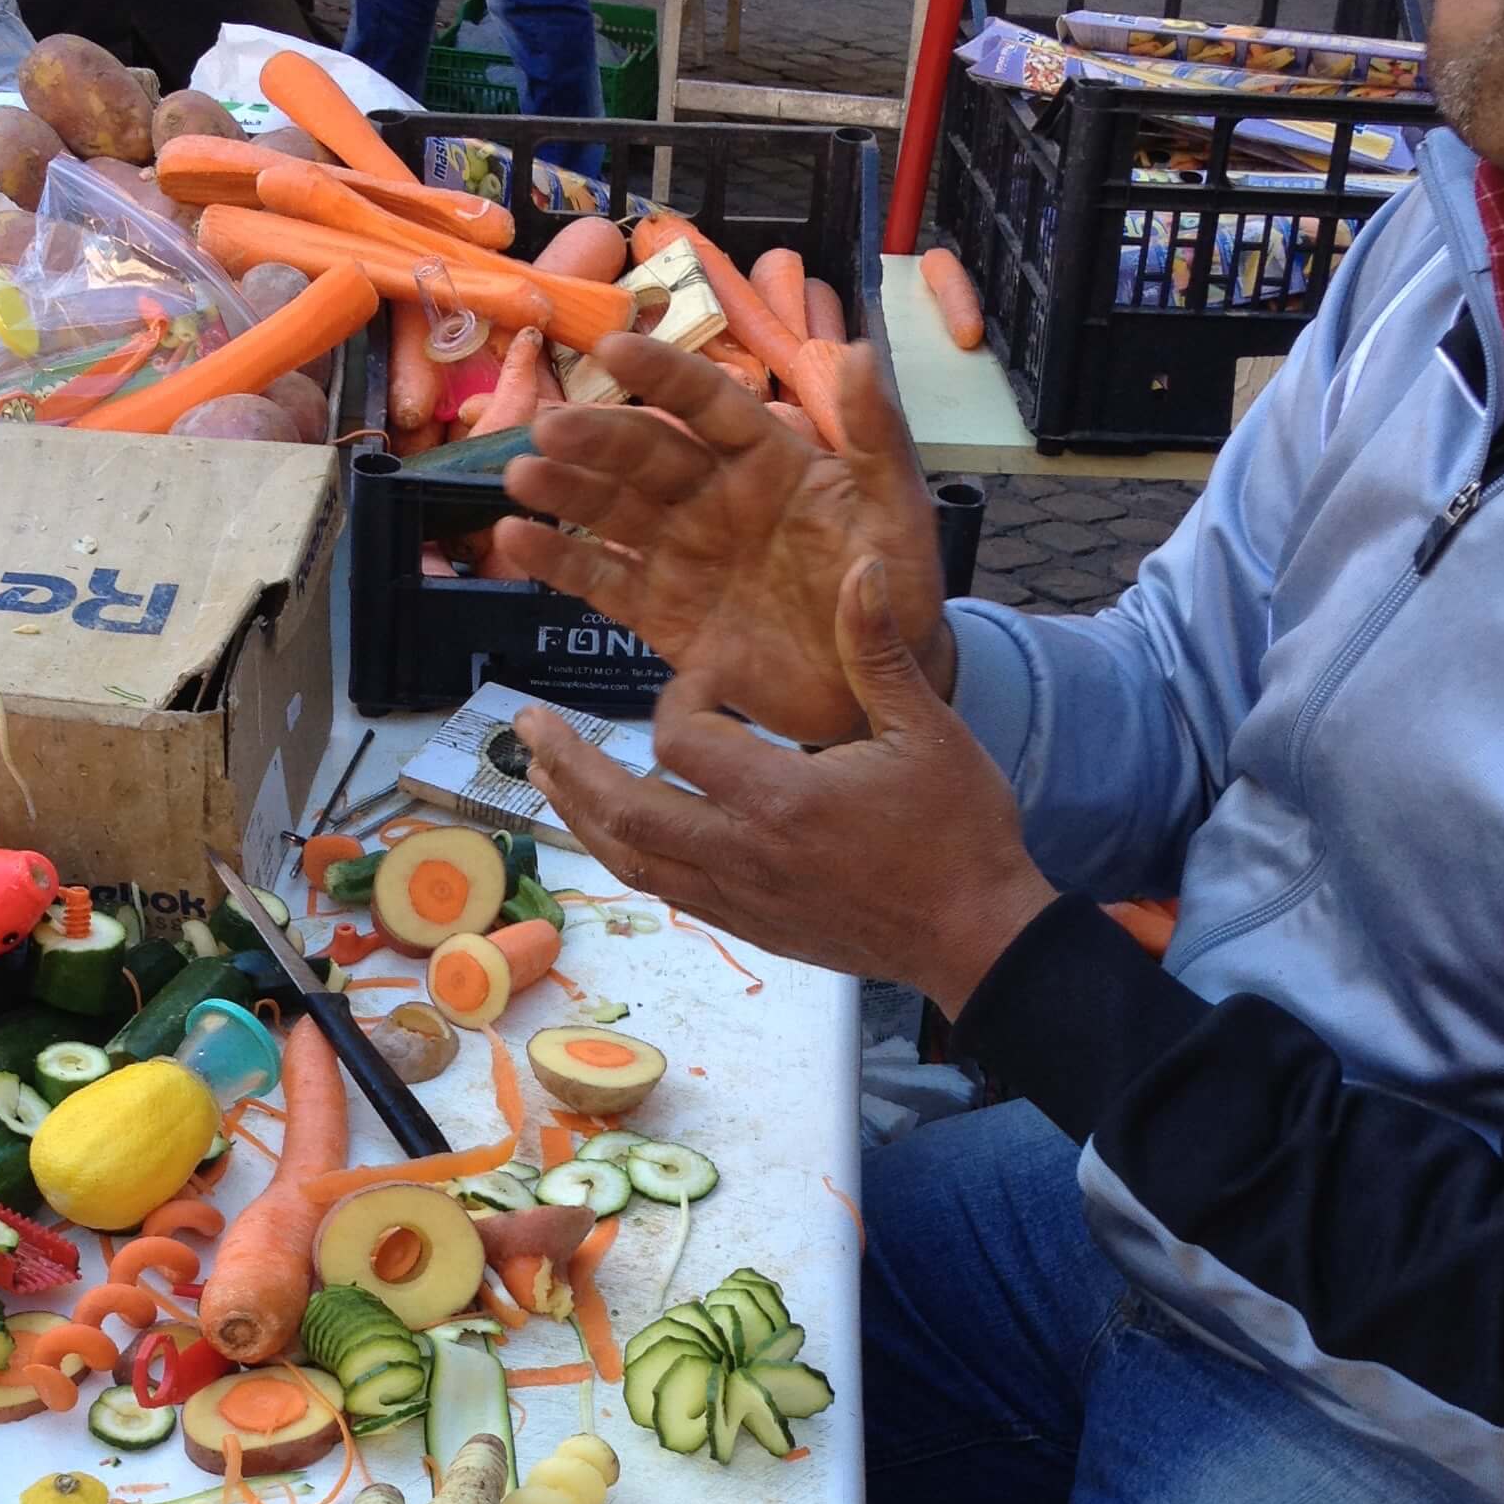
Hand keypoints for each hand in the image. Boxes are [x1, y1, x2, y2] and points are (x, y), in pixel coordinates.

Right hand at [493, 333, 951, 746]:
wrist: (876, 691)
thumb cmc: (894, 591)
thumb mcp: (896, 513)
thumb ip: (877, 438)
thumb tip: (861, 353)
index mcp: (768, 459)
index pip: (708, 404)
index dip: (663, 376)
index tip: (612, 348)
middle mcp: (713, 495)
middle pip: (645, 455)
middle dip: (597, 438)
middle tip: (550, 428)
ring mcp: (681, 553)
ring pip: (613, 510)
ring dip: (565, 491)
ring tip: (522, 477)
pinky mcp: (661, 614)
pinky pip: (602, 581)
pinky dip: (559, 563)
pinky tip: (517, 540)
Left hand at [519, 556, 1053, 1014]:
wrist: (976, 937)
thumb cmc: (959, 833)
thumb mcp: (927, 729)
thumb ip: (877, 649)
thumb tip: (858, 566)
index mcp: (781, 798)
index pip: (683, 740)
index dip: (681, 698)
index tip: (705, 680)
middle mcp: (744, 854)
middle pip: (625, 811)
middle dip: (568, 766)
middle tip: (527, 726)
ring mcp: (740, 899)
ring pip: (631, 860)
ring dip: (578, 816)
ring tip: (544, 776)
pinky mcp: (748, 927)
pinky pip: (664, 891)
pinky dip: (624, 856)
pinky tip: (607, 832)